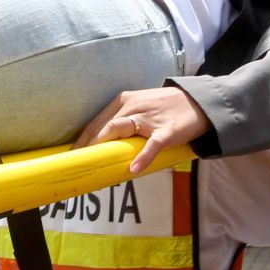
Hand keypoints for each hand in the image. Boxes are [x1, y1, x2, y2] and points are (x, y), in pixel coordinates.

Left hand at [76, 87, 209, 173]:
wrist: (198, 101)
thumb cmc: (165, 107)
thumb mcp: (140, 106)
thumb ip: (122, 120)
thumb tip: (103, 142)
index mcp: (124, 100)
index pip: (96, 122)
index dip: (81, 139)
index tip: (70, 155)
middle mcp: (133, 106)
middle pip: (103, 126)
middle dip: (86, 145)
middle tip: (75, 163)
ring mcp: (149, 118)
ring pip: (120, 129)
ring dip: (104, 145)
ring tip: (92, 162)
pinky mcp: (167, 130)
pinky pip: (152, 145)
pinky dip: (142, 156)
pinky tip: (133, 169)